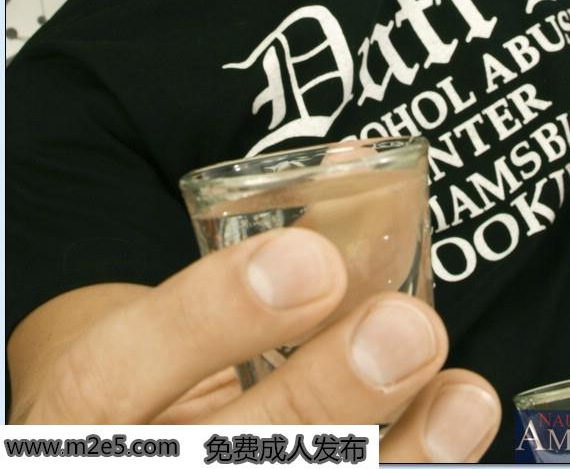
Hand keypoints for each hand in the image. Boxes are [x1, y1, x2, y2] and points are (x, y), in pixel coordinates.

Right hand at [9, 228, 499, 461]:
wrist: (122, 440)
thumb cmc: (142, 371)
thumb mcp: (148, 315)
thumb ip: (241, 264)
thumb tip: (355, 167)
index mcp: (72, 420)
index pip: (108, 378)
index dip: (208, 319)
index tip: (306, 257)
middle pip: (224, 460)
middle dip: (325, 395)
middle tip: (403, 326)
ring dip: (396, 450)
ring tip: (460, 394)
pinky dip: (413, 463)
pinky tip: (458, 420)